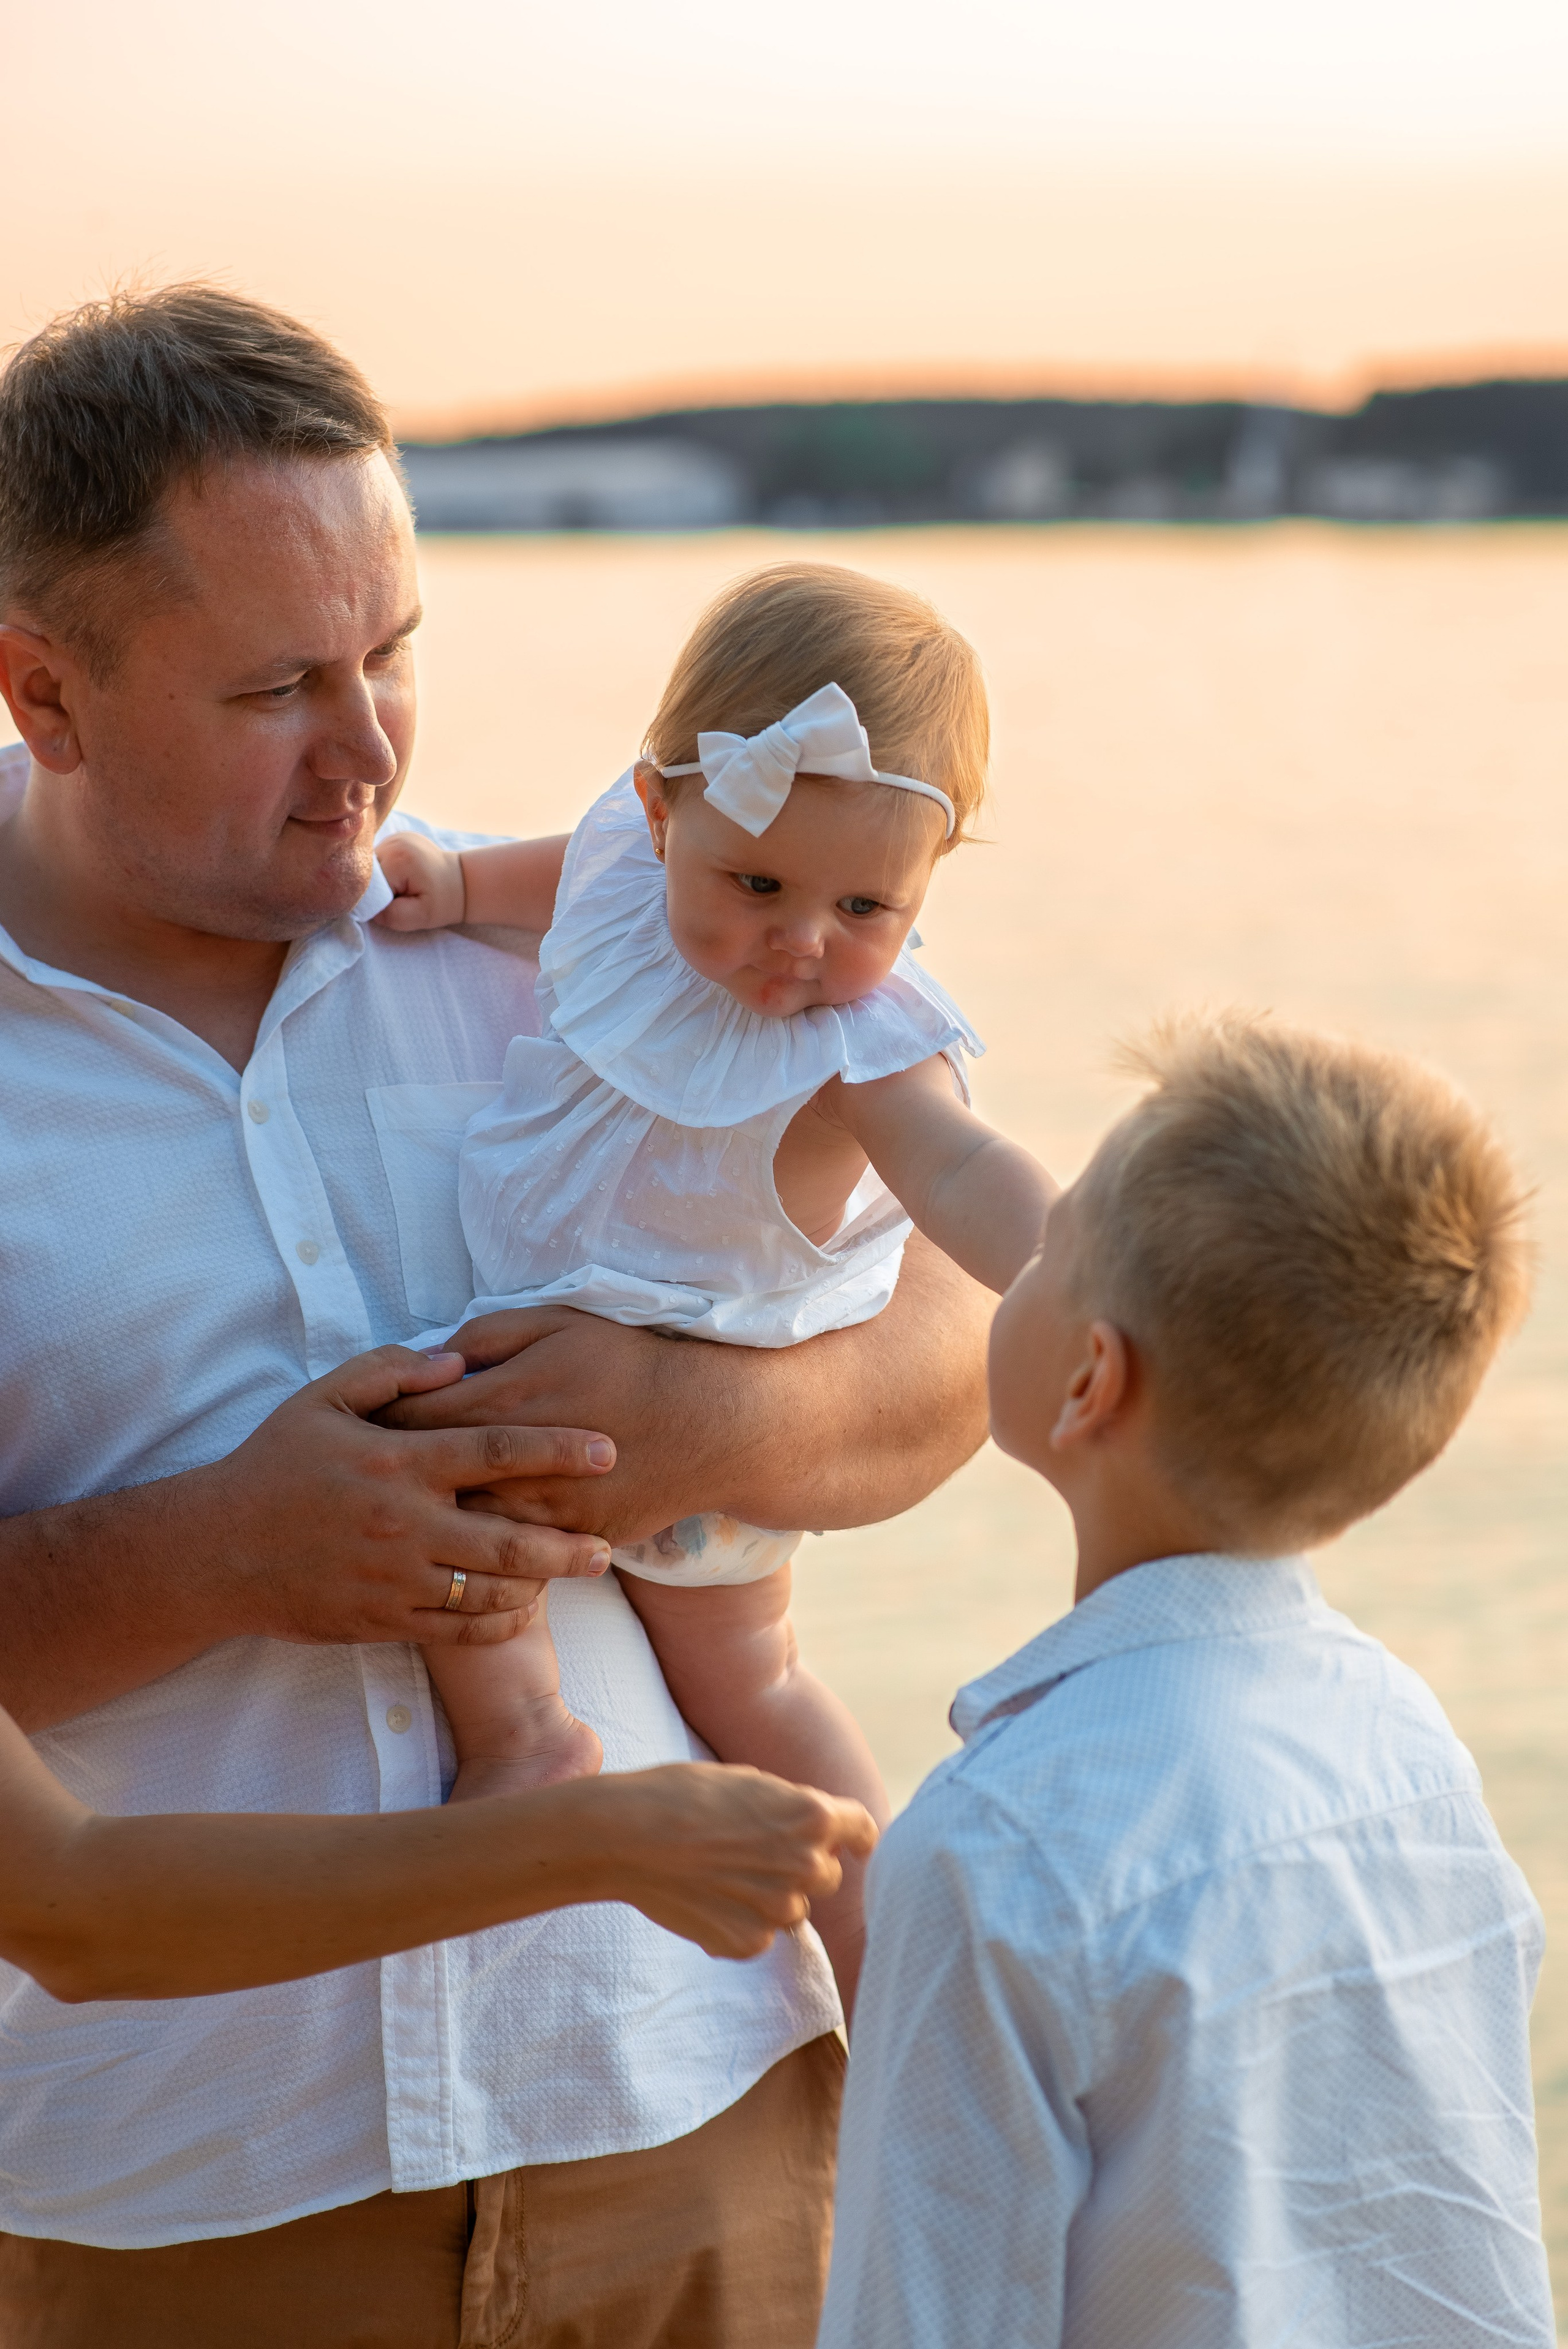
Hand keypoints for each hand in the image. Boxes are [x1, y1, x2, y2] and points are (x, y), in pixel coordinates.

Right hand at [193, 1345, 616, 1646]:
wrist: (216, 1551)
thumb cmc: (274, 1465)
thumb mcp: (323, 1399)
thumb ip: (393, 1371)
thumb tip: (458, 1361)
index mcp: (398, 1463)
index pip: (495, 1451)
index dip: (558, 1449)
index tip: (607, 1448)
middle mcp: (403, 1525)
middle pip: (507, 1538)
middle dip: (567, 1543)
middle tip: (609, 1543)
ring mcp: (393, 1579)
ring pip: (488, 1591)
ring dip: (540, 1585)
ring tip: (576, 1573)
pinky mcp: (381, 1621)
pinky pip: (456, 1629)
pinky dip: (497, 1621)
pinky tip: (523, 1607)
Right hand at [375, 833, 465, 929]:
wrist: (462, 883)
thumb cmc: (442, 902)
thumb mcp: (419, 917)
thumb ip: (390, 915)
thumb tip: (366, 909)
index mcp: (397, 857)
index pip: (368, 883)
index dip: (377, 898)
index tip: (396, 904)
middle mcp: (394, 841)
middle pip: (368, 871)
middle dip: (379, 888)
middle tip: (402, 896)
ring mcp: (396, 836)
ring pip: (372, 864)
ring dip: (382, 879)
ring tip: (404, 885)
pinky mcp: (397, 838)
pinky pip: (380, 858)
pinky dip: (387, 870)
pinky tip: (403, 876)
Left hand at [380, 1310, 743, 1542]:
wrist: (708, 1423)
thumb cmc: (629, 1361)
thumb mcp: (557, 1322)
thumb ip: (488, 1334)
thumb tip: (437, 1356)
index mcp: (504, 1399)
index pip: (411, 1418)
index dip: (377, 1424)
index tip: (360, 1427)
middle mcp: (515, 1463)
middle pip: (428, 1482)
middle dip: (392, 1484)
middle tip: (367, 1482)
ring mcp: (544, 1509)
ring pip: (465, 1528)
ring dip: (432, 1527)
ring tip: (400, 1523)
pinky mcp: (571, 1539)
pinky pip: (512, 1556)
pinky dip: (484, 1554)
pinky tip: (464, 1546)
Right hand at [590, 1764, 879, 1959]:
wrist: (627, 1836)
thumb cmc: (682, 1794)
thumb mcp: (750, 1783)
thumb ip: (791, 1811)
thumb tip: (812, 1832)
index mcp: (812, 1817)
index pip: (862, 1830)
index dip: (855, 1837)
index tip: (851, 1844)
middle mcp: (806, 1865)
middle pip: (826, 1875)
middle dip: (801, 1867)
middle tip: (756, 1854)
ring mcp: (779, 1910)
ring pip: (791, 1909)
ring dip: (769, 1897)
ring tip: (719, 1874)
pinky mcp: (748, 1943)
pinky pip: (757, 1936)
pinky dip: (738, 1923)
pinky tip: (703, 1899)